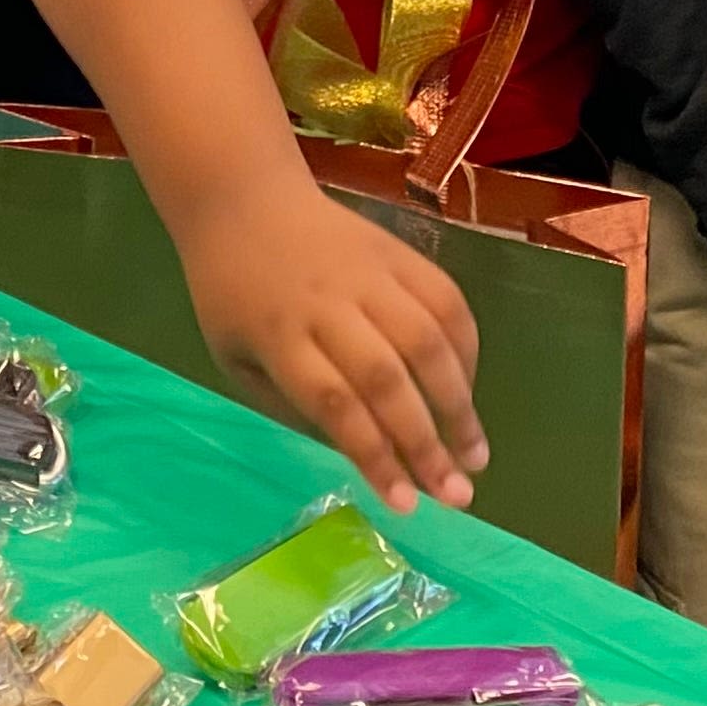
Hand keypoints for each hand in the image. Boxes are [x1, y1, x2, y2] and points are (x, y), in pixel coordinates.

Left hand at [181, 181, 487, 511]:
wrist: (242, 199)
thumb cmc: (231, 293)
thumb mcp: (236, 358)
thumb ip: (292, 407)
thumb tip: (362, 455)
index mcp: (278, 334)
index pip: (334, 403)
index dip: (374, 456)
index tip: (406, 505)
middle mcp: (328, 303)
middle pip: (387, 377)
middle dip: (427, 442)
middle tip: (457, 494)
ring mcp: (368, 272)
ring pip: (427, 338)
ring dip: (460, 401)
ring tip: (475, 453)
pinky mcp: (398, 251)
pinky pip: (446, 300)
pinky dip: (467, 348)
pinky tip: (468, 389)